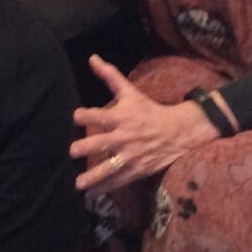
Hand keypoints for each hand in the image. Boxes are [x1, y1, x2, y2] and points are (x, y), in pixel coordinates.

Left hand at [71, 55, 220, 193]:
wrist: (179, 131)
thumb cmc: (149, 110)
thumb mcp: (130, 92)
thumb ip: (109, 76)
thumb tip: (92, 57)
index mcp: (122, 117)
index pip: (101, 116)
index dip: (87, 116)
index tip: (75, 117)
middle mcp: (125, 137)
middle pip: (103, 143)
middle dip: (87, 148)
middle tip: (72, 151)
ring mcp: (132, 155)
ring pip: (110, 167)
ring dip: (94, 176)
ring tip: (78, 185)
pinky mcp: (137, 170)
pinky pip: (119, 180)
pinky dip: (105, 188)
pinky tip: (90, 194)